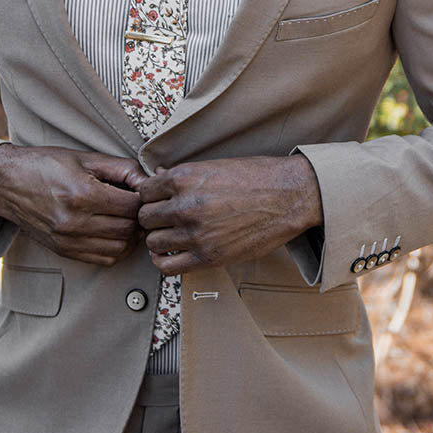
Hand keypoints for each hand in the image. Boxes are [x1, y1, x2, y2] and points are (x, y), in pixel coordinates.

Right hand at [0, 144, 144, 265]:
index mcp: (82, 195)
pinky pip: (104, 259)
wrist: (7, 182)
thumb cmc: (46, 164)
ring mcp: (68, 241)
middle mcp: (75, 223)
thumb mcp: (86, 158)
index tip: (144, 191)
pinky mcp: (64, 251)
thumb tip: (150, 180)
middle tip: (139, 204)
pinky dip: (116, 248)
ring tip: (127, 217)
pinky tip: (114, 231)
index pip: (132, 207)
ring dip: (130, 235)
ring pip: (120, 248)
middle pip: (128, 230)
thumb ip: (122, 168)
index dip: (144, 199)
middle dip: (139, 217)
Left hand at [135, 156, 322, 273]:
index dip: (149, 196)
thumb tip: (158, 178)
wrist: (288, 196)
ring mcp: (195, 232)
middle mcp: (185, 205)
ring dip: (158, 238)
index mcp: (184, 178)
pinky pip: (167, 266)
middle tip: (163, 218)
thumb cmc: (256, 178)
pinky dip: (163, 261)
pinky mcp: (207, 256)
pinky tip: (171, 253)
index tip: (157, 201)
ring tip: (170, 234)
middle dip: (152, 217)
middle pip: (145, 217)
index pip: (144, 191)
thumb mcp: (214, 166)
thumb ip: (183, 176)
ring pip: (152, 241)